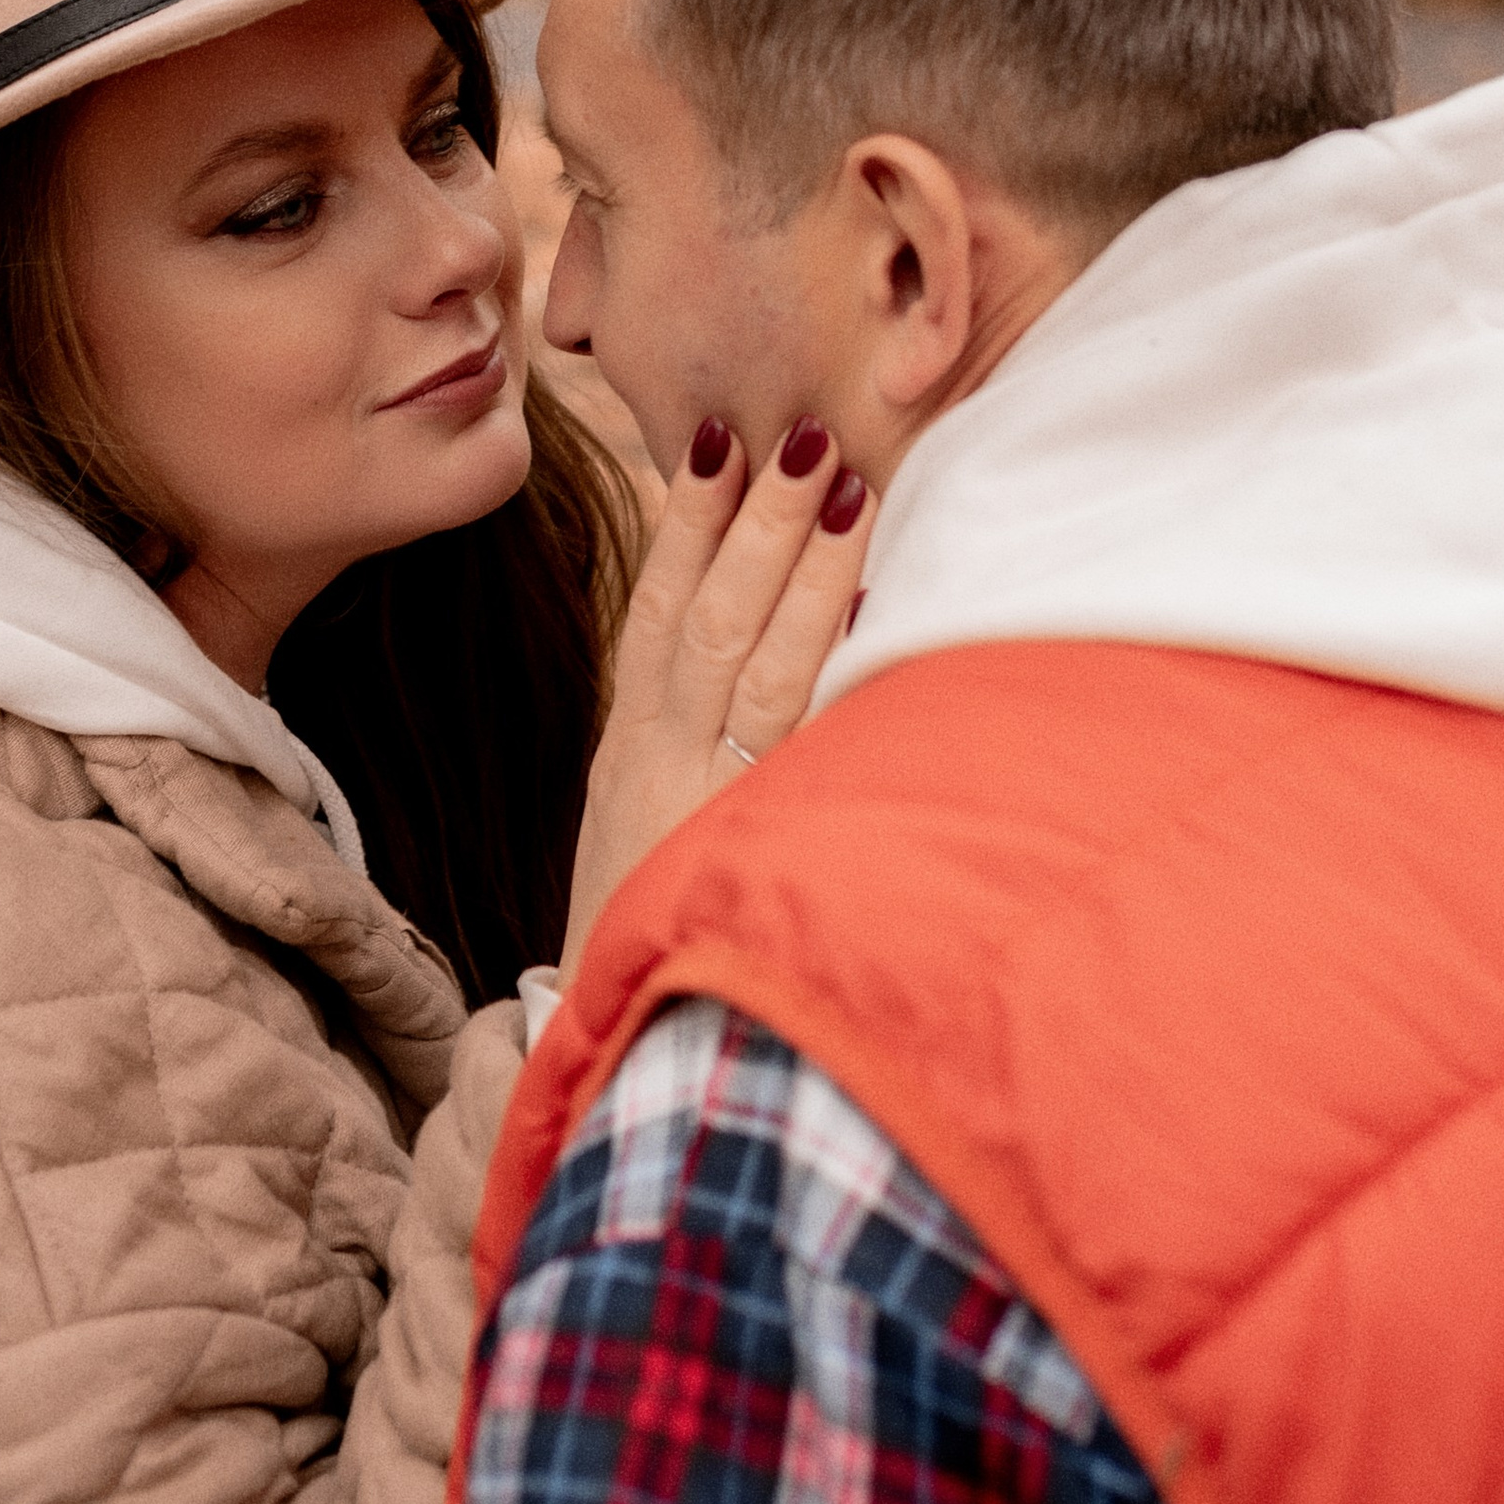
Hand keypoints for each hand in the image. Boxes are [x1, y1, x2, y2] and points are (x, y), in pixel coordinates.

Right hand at [561, 414, 873, 974]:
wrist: (623, 1067)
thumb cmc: (646, 936)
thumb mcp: (642, 829)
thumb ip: (687, 742)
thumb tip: (752, 644)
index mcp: (628, 756)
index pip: (654, 614)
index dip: (682, 526)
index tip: (712, 443)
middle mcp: (660, 770)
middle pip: (710, 624)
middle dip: (757, 525)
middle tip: (804, 436)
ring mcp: (708, 810)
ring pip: (762, 670)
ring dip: (809, 574)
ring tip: (852, 490)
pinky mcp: (756, 852)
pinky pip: (806, 752)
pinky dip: (836, 678)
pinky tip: (879, 620)